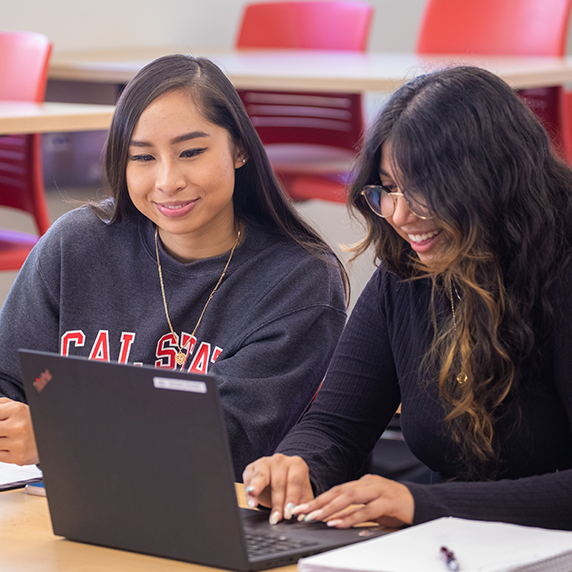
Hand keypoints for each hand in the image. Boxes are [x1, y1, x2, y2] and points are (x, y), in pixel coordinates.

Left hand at [0, 398, 37, 465]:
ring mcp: (18, 443)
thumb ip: (0, 405)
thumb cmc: (31, 421)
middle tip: (3, 430)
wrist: (52, 436)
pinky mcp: (18, 457)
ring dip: (0, 440)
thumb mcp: (17, 407)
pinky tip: (10, 446)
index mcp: (17, 410)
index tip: (1, 422)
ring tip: (8, 437)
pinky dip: (2, 451)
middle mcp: (18, 426)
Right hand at [242, 453, 313, 524]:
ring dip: (258, 491)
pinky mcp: (252, 468)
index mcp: (296, 465)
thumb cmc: (293, 487)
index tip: (290, 511)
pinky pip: (249, 480)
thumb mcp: (303, 494)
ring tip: (255, 504)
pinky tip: (250, 502)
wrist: (280, 477)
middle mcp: (280, 460)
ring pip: (261, 476)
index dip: (292, 497)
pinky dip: (249, 493)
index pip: (295, 481)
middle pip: (278, 482)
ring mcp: (265, 463)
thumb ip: (305, 505)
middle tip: (276, 518)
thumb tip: (301, 517)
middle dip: (277, 502)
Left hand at [291, 474, 413, 528]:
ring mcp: (378, 491)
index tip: (302, 508)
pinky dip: (351, 517)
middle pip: (339, 491)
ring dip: (331, 508)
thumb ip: (355, 509)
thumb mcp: (372, 506)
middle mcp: (368, 483)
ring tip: (316, 517)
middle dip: (319, 502)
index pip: (336, 490)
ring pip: (350, 498)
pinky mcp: (388, 502)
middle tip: (302, 512)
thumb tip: (334, 518)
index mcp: (362, 483)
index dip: (318, 499)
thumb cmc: (395, 506)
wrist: (421, 504)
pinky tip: (339, 523)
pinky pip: (366, 510)